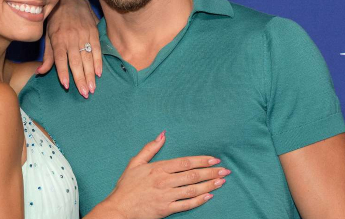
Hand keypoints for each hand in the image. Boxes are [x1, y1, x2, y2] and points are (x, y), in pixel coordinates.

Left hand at [38, 0, 100, 97]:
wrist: (71, 1)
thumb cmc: (56, 21)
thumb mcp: (48, 36)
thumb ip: (47, 56)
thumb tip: (40, 73)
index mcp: (58, 40)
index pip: (60, 59)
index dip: (63, 73)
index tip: (66, 85)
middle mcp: (71, 38)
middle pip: (76, 62)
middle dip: (80, 79)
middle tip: (84, 93)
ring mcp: (83, 35)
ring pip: (87, 58)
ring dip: (91, 75)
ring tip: (92, 88)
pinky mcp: (94, 32)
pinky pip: (97, 49)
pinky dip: (99, 62)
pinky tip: (99, 73)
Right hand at [98, 132, 229, 218]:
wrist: (119, 208)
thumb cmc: (126, 186)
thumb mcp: (135, 163)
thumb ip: (150, 148)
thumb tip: (162, 134)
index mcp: (158, 168)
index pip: (185, 162)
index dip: (202, 160)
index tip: (214, 159)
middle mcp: (164, 181)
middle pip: (193, 175)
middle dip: (211, 172)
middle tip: (225, 170)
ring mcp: (166, 195)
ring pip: (193, 189)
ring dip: (209, 185)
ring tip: (221, 181)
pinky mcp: (166, 209)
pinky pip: (187, 204)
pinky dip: (199, 200)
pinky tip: (209, 196)